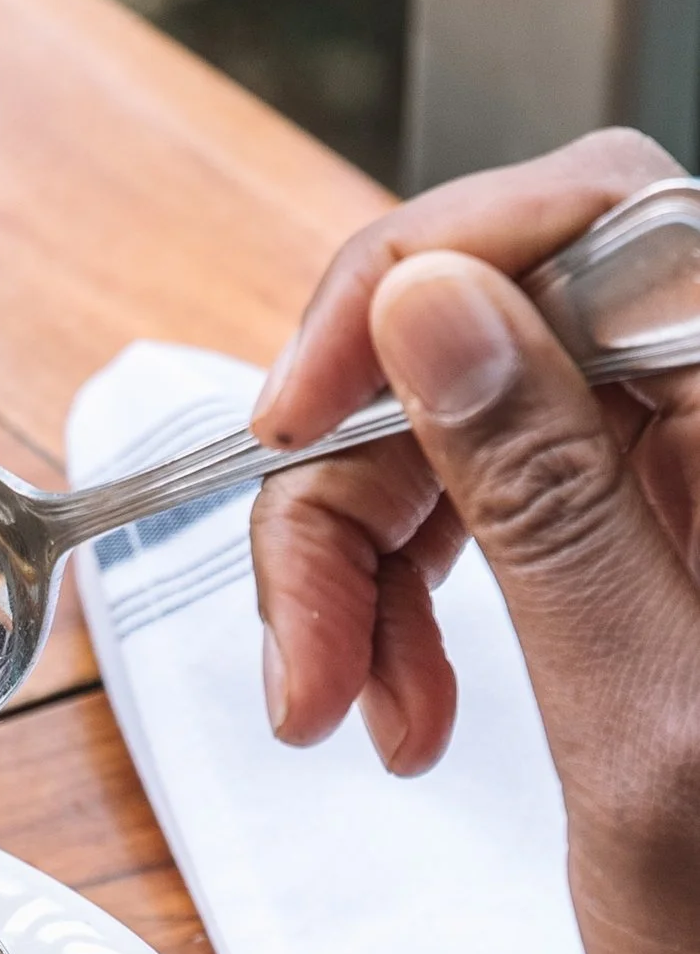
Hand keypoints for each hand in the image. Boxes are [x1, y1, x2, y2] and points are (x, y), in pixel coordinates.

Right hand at [249, 127, 699, 953]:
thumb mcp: (648, 735)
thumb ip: (548, 501)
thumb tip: (436, 301)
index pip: (598, 219)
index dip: (419, 281)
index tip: (292, 416)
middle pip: (506, 324)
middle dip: (359, 469)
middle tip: (298, 653)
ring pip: (473, 424)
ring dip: (364, 557)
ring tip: (340, 716)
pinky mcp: (663, 552)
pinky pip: (497, 512)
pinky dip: (412, 602)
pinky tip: (401, 714)